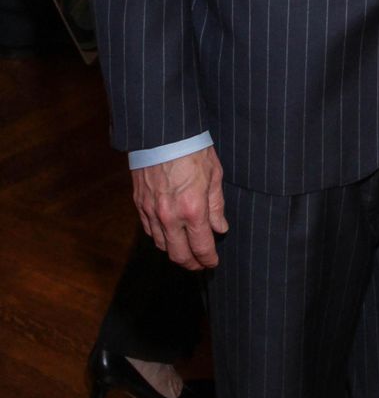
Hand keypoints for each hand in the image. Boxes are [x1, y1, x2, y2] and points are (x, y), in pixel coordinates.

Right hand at [131, 146, 227, 270]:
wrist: (163, 133)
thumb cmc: (193, 149)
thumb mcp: (214, 174)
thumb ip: (216, 205)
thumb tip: (220, 227)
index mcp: (193, 209)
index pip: (201, 247)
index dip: (208, 259)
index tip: (213, 262)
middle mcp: (170, 216)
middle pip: (179, 255)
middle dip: (191, 264)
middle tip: (200, 264)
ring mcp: (152, 212)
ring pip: (162, 245)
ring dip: (175, 252)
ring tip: (185, 250)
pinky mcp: (140, 204)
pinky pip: (149, 230)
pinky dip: (160, 237)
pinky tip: (169, 234)